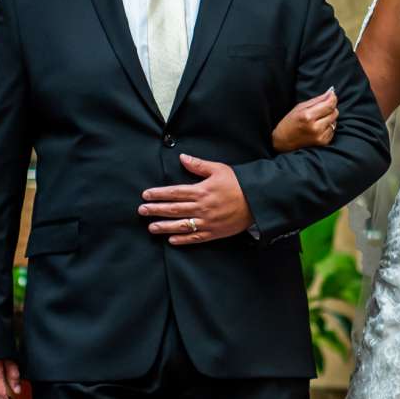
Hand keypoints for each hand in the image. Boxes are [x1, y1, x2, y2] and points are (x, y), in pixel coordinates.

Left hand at [140, 154, 255, 245]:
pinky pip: (195, 238)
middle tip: (141, 211)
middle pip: (174, 209)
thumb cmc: (238, 183)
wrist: (258, 200)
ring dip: (164, 227)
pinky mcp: (214, 232)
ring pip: (181, 225)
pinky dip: (182, 240)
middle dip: (156, 210)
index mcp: (201, 190)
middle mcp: (202, 207)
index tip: (146, 195)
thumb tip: (182, 158)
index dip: (158, 194)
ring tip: (151, 227)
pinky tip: (171, 240)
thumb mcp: (219, 169)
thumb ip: (198, 165)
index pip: (175, 192)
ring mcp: (207, 221)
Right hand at [272, 89, 337, 152]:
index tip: (332, 95)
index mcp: (307, 116)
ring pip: (334, 121)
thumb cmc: (290, 122)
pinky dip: (328, 127)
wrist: (284, 141)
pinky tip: (318, 128)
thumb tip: (331, 93)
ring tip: (317, 120)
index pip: (329, 105)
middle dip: (330, 108)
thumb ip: (317, 100)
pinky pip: (333, 130)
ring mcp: (320, 136)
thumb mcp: (300, 107)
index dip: (333, 98)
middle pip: (334, 113)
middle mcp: (315, 127)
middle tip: (321, 109)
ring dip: (329, 118)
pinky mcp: (323, 142)